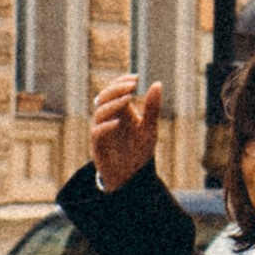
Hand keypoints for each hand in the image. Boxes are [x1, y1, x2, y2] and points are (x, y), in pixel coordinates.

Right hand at [90, 72, 162, 193]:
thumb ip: (152, 108)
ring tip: (128, 99)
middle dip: (117, 89)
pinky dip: (106, 125)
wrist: (131, 176)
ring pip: (99, 111)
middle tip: (132, 86)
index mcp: (119, 111)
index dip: (122, 81)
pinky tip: (118, 122)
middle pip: (104, 96)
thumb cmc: (139, 150)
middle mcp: (108, 118)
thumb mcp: (149, 128)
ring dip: (113, 104)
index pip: (115, 89)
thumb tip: (157, 83)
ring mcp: (102, 131)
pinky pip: (97, 132)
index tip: (136, 78)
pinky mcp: (98, 146)